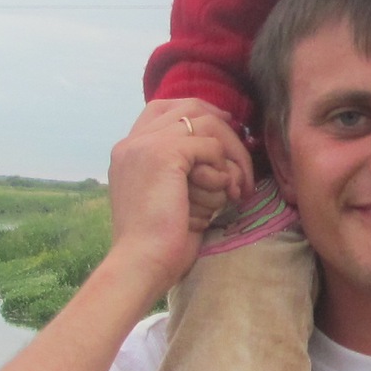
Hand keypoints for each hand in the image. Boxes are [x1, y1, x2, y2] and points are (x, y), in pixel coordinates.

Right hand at [105, 100, 257, 295]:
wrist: (141, 263)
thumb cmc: (159, 243)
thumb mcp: (170, 197)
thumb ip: (184, 170)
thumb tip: (220, 150)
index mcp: (128, 152)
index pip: (164, 108)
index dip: (199, 112)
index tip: (225, 130)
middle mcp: (133, 142)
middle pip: (191, 108)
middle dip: (225, 132)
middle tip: (242, 163)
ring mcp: (146, 144)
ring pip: (208, 125)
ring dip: (232, 157)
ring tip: (237, 191)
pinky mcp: (164, 153)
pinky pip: (211, 146)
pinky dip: (224, 172)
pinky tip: (224, 197)